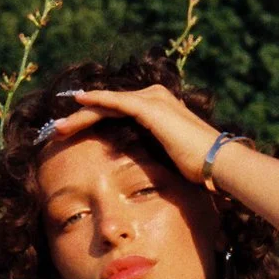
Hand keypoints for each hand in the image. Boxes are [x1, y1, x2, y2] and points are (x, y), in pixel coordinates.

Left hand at [41, 84, 225, 186]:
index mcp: (160, 112)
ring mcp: (154, 101)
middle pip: (110, 107)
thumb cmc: (201, 170)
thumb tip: (144, 178)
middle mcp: (156, 99)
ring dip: (82, 113)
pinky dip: (96, 101)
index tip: (74, 135)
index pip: (119, 114)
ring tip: (59, 125)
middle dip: (82, 117)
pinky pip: (116, 102)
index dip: (95, 122)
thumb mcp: (171, 162)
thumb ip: (155, 159)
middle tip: (59, 129)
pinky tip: (78, 102)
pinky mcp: (151, 108)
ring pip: (108, 104)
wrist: (219, 165)